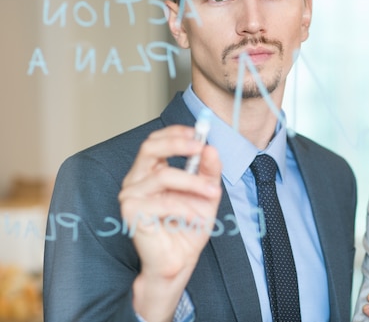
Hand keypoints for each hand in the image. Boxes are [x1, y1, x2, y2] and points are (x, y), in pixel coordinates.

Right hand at [118, 125, 221, 320]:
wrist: (180, 261)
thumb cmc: (188, 227)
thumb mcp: (206, 194)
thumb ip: (209, 171)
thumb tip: (211, 148)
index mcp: (150, 171)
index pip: (156, 141)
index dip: (175, 132)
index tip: (199, 133)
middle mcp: (136, 180)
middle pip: (149, 148)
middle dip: (177, 143)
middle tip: (201, 147)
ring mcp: (131, 196)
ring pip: (163, 176)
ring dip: (193, 183)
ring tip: (212, 194)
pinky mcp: (132, 213)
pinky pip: (164, 202)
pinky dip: (185, 208)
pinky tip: (195, 218)